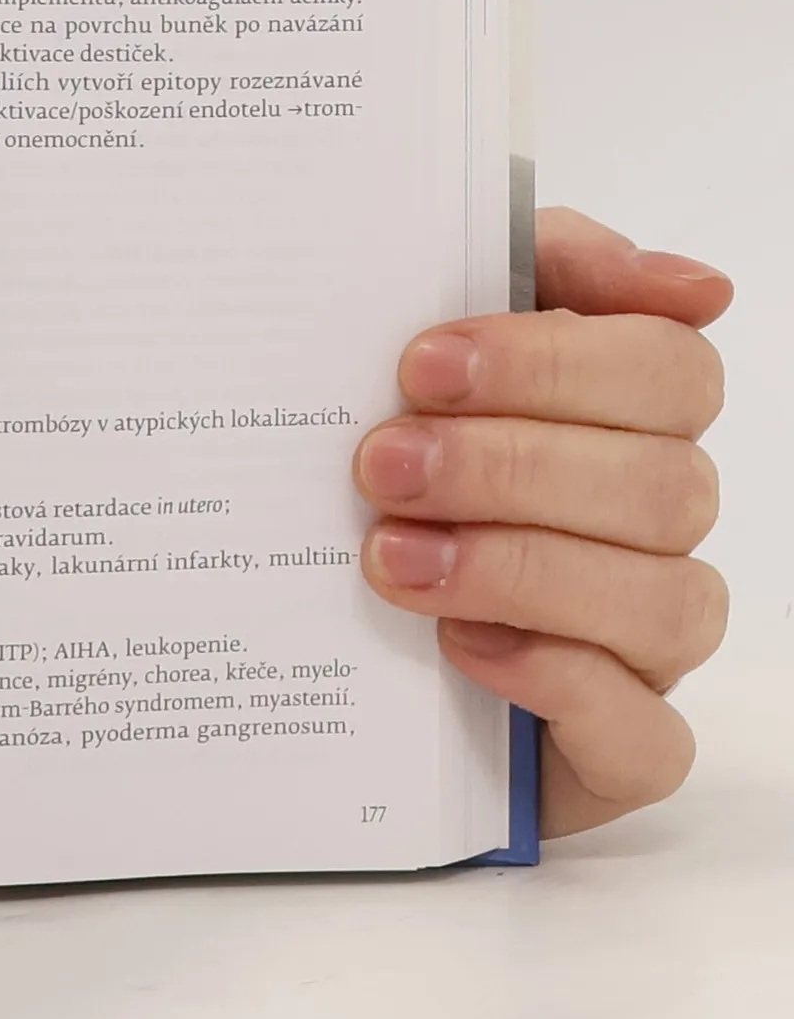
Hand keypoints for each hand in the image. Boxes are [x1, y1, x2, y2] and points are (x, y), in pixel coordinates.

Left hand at [354, 208, 729, 836]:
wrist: (328, 642)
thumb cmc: (398, 472)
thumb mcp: (436, 351)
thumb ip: (534, 267)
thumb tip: (689, 283)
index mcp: (629, 419)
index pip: (667, 367)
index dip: (553, 361)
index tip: (423, 362)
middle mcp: (656, 527)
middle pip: (660, 482)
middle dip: (508, 465)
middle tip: (382, 464)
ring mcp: (649, 644)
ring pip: (663, 600)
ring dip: (517, 569)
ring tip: (389, 556)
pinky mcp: (621, 751)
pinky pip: (647, 735)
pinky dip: (556, 682)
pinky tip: (462, 647)